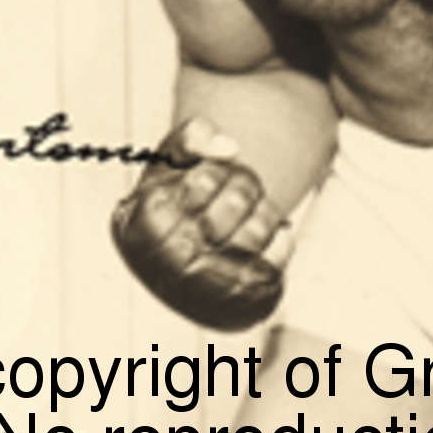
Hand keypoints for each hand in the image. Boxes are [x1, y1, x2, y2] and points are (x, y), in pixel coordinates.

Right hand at [111, 114, 294, 331]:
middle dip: (247, 184)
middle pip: (239, 198)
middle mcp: (177, 259)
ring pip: (263, 223)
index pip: (208, 177)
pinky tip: (263, 238)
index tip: (217, 177)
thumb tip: (229, 148)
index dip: (221, 169)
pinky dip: (281, 234)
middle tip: (242, 189)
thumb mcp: (165, 168)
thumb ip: (189, 138)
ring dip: (265, 208)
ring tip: (252, 212)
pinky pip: (283, 247)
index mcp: (149, 224)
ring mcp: (213, 282)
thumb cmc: (172, 209)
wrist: (178, 276)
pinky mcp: (248, 295)